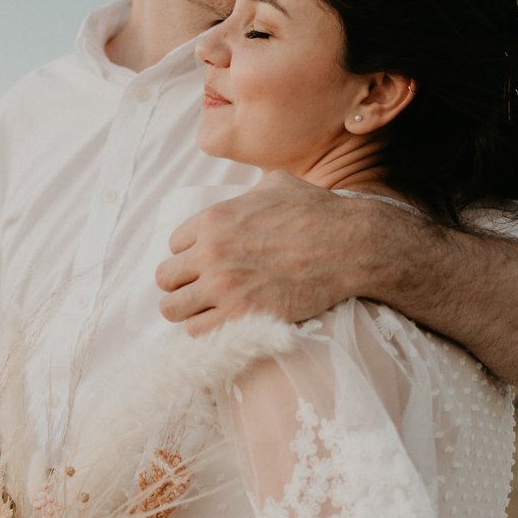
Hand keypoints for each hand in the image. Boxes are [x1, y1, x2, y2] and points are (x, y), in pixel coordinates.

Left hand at [155, 172, 376, 332]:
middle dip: (183, 283)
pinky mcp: (242, 316)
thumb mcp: (277, 185)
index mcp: (214, 220)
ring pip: (172, 309)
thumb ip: (247, 194)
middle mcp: (211, 253)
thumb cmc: (319, 213)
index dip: (191, 255)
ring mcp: (224, 287)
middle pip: (166, 278)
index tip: (209, 263)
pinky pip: (197, 332)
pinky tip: (223, 324)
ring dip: (189, 310)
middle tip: (205, 289)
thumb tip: (244, 197)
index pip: (174, 245)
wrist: (351, 246)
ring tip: (209, 310)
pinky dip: (206, 330)